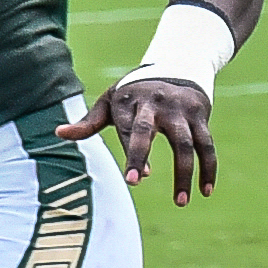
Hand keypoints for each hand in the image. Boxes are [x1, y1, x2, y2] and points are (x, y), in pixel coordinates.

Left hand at [59, 76, 217, 202]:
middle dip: (140, 155)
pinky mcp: (200, 115)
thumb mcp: (110, 101)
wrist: (178, 65)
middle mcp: (156, 104)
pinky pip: (207, 145)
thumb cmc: (134, 92)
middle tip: (135, 182)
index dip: (132, 154)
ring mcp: (181, 110)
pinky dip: (209, 168)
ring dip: (185, 174)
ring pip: (186, 144)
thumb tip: (59, 133)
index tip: (134, 179)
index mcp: (130, 102)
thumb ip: (88, 122)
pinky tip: (205, 191)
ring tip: (181, 202)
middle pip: (148, 132)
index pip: (127, 130)